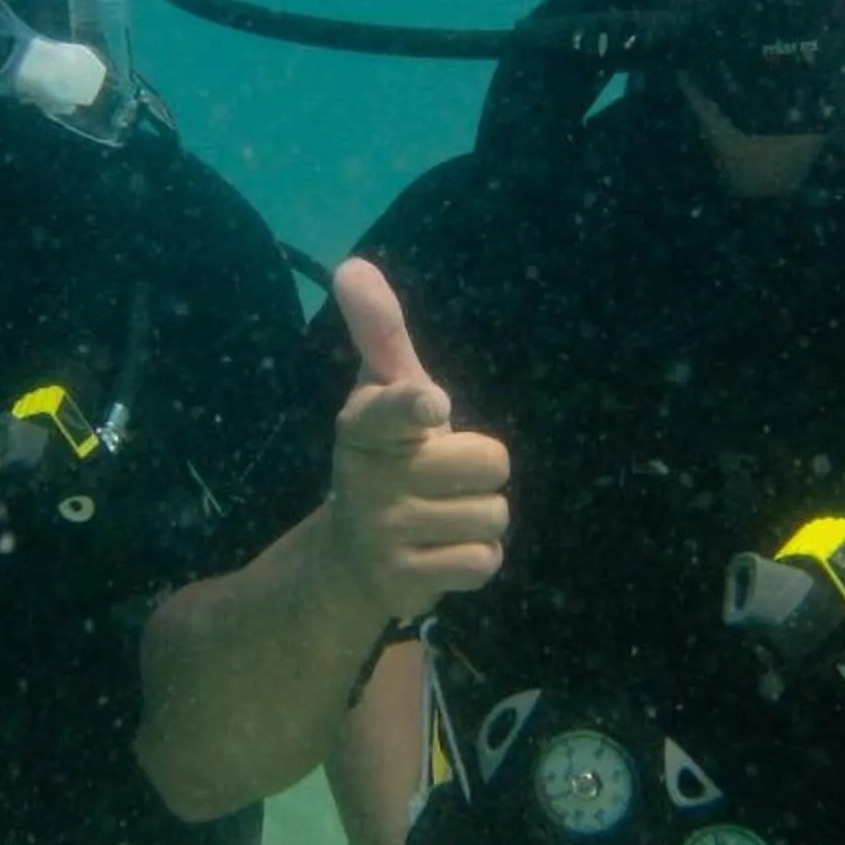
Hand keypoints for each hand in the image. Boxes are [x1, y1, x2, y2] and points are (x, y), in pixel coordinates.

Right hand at [326, 260, 509, 621]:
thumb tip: (351, 265)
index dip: (416, 405)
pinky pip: (484, 560)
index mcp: (364, 423)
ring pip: (493, 515)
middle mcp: (367, 475)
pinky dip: (474, 557)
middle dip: (481, 470)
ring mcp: (382, 531)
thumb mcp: (384, 393)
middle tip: (441, 477)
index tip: (431, 406)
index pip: (395, 407)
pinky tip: (439, 550)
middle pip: (491, 463)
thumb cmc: (388, 455)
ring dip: (479, 517)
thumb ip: (379, 333)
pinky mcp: (402, 579)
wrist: (353, 554)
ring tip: (438, 515)